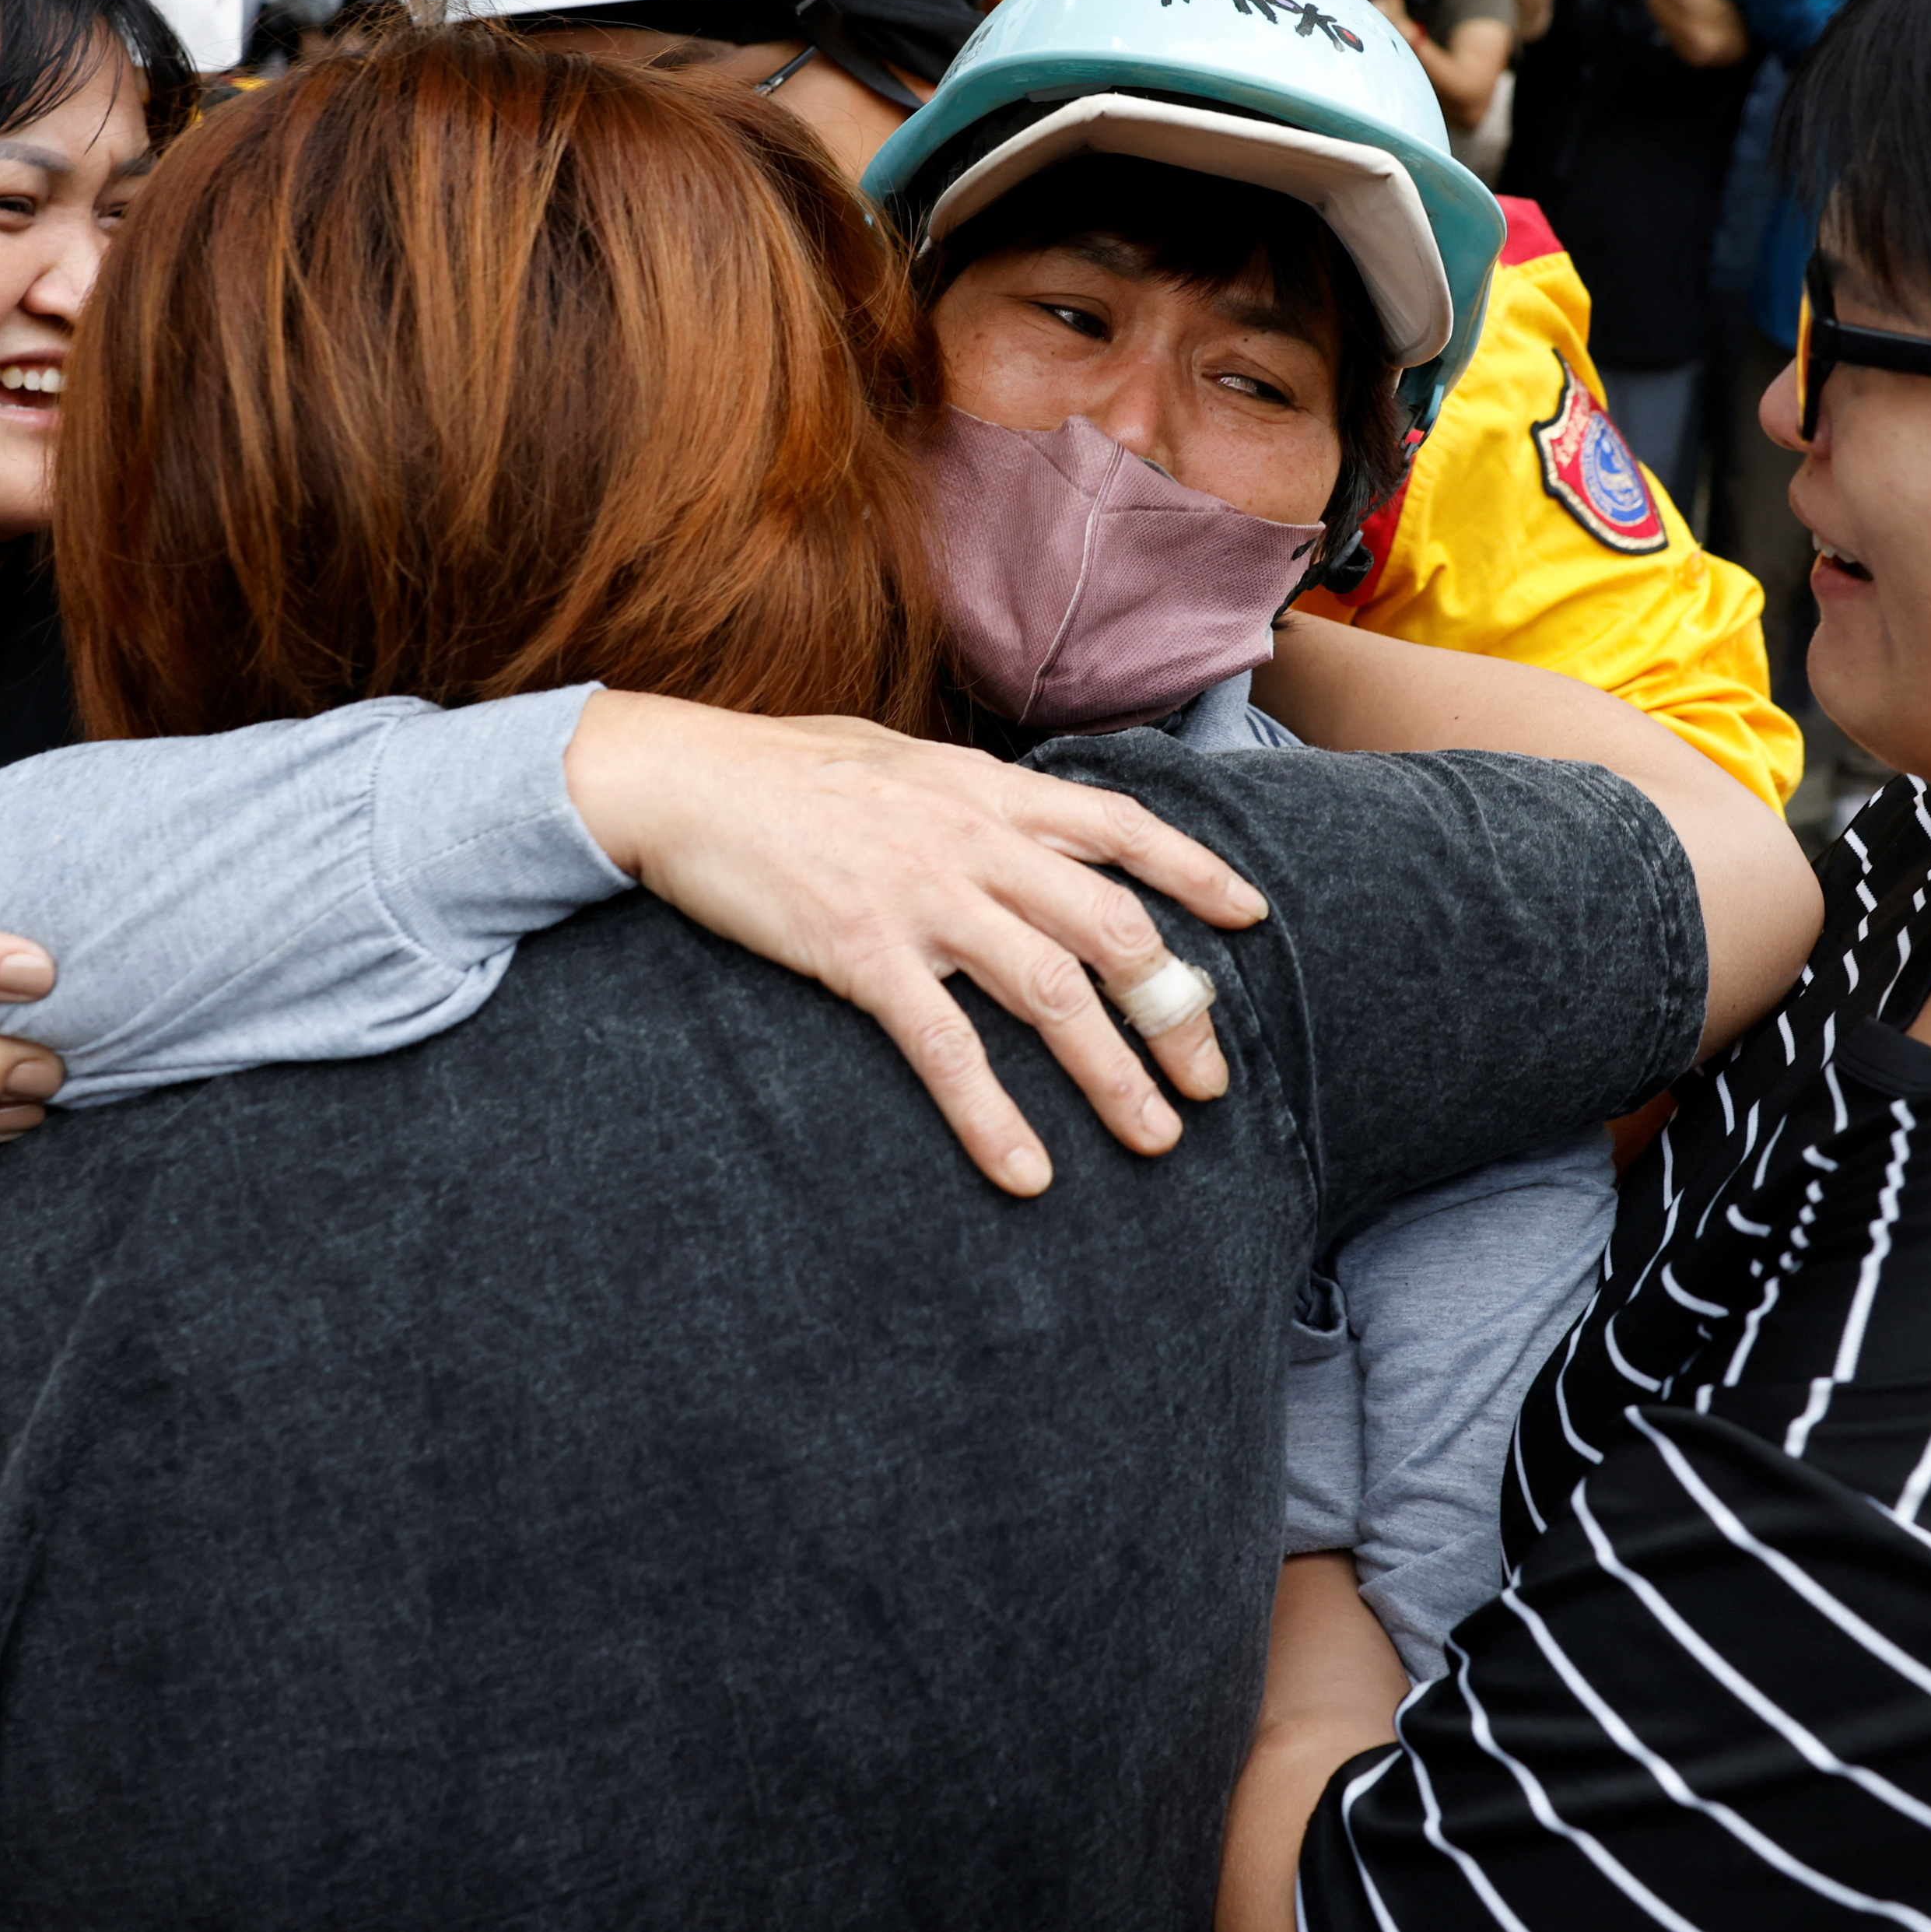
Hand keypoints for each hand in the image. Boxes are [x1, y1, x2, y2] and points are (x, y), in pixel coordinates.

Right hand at [561, 692, 1272, 1196]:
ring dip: (1113, 1076)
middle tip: (1207, 1081)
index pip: (1122, 826)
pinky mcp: (863, 953)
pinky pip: (947, 1048)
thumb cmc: (783, 770)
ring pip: (1052, 995)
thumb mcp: (896, 758)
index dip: (1195, 872)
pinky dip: (993, 1117)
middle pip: (1111, 930)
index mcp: (986, 790)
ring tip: (1154, 1139)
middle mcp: (973, 841)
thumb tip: (1013, 816)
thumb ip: (966, 795)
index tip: (1251, 916)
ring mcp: (923, 898)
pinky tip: (1026, 1172)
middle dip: (1173, 1010)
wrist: (679, 778)